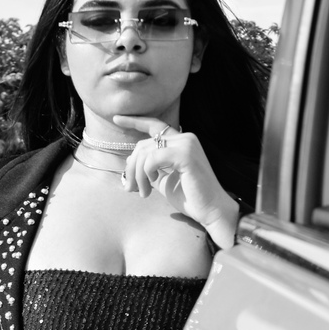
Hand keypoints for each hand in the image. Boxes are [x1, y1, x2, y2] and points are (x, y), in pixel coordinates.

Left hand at [112, 115, 239, 250]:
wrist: (211, 211)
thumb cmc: (190, 198)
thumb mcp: (164, 180)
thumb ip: (150, 168)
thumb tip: (129, 163)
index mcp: (181, 142)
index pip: (155, 125)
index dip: (135, 121)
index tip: (116, 119)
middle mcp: (185, 138)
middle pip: (143, 144)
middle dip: (131, 167)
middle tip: (130, 188)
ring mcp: (186, 144)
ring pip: (145, 152)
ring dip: (138, 175)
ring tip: (143, 192)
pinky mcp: (185, 155)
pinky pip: (152, 159)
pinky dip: (146, 173)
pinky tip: (153, 183)